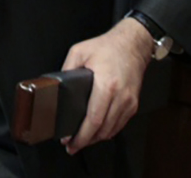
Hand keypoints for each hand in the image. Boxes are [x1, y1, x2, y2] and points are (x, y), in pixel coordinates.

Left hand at [59, 18, 153, 153]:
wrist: (132, 44)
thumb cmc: (107, 47)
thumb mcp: (79, 51)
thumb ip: (67, 69)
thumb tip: (57, 85)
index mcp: (106, 85)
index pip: (94, 118)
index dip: (82, 134)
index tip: (70, 141)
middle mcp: (120, 96)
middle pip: (103, 129)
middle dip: (86, 141)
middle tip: (72, 146)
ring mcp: (129, 102)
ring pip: (112, 129)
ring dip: (96, 138)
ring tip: (82, 141)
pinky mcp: (133, 103)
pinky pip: (120, 124)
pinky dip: (108, 131)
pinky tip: (97, 132)